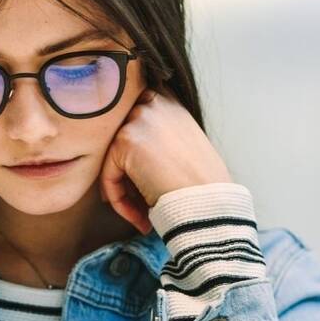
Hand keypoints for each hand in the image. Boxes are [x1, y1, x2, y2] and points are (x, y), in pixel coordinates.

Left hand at [97, 84, 234, 233]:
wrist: (210, 201)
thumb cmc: (203, 183)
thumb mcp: (184, 147)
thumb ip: (158, 141)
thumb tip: (131, 158)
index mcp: (168, 101)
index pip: (133, 124)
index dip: (132, 159)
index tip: (140, 186)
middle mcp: (152, 103)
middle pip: (119, 144)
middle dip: (126, 177)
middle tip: (139, 206)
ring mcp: (137, 119)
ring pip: (113, 163)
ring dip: (124, 194)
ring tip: (143, 217)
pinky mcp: (124, 141)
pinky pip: (109, 176)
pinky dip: (120, 201)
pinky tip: (141, 219)